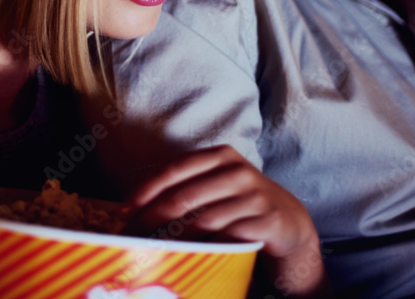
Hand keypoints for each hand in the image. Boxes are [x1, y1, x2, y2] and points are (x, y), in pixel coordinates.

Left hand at [125, 145, 330, 296]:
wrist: (291, 224)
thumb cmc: (243, 206)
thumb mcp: (218, 188)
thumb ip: (188, 190)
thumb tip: (136, 210)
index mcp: (221, 156)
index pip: (174, 169)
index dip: (145, 191)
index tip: (123, 212)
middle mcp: (238, 171)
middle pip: (184, 197)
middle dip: (152, 220)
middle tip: (132, 240)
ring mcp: (255, 197)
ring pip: (203, 221)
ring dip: (174, 241)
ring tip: (154, 254)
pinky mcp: (268, 223)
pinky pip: (228, 239)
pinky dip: (206, 251)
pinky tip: (192, 259)